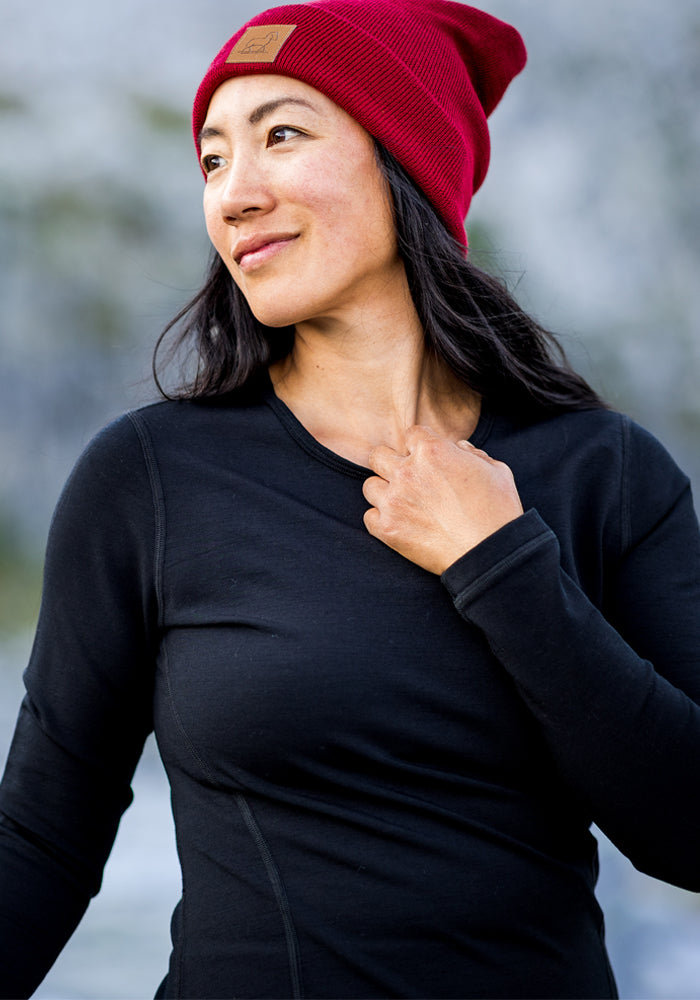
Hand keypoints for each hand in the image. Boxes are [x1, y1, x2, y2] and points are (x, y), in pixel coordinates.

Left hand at [362, 425, 522, 574]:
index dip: (420, 445)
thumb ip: (473, 453)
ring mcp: (393, 501)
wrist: (489, 554)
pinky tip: (399, 524)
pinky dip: (381, 520)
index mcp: (432, 451)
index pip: (411, 434)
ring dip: (384, 492)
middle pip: (378, 456)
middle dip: (391, 464)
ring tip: (402, 504)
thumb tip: (459, 449)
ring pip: (370, 486)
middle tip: (407, 479)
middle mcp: (407, 472)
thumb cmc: (498, 511)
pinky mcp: (387, 529)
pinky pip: (369, 517)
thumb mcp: (496, 470)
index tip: (427, 459)